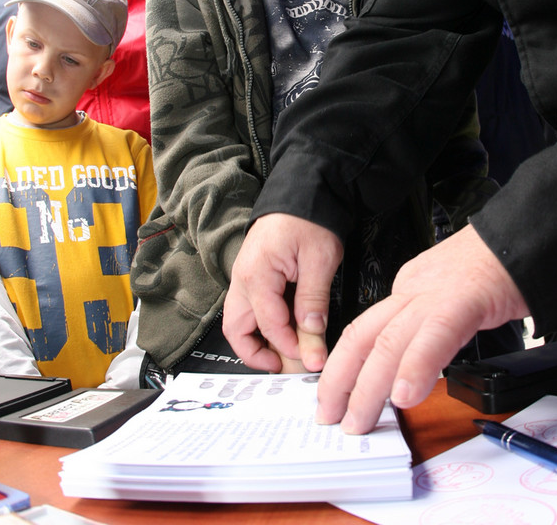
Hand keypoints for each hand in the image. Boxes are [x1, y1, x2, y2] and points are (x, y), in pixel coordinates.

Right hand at [223, 213, 343, 372]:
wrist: (305, 189)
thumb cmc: (309, 216)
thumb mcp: (320, 260)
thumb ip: (313, 302)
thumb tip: (313, 339)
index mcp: (256, 274)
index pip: (269, 326)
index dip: (291, 347)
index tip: (312, 358)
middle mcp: (243, 278)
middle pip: (237, 330)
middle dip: (258, 354)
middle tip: (286, 366)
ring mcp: (245, 276)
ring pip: (240, 322)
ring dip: (258, 341)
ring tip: (285, 353)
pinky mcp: (254, 274)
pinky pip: (250, 308)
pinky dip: (263, 324)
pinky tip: (286, 330)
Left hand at [315, 224, 529, 432]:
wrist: (523, 236)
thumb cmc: (494, 266)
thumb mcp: (449, 293)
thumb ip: (428, 323)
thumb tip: (415, 363)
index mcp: (408, 289)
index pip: (364, 330)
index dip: (345, 365)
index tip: (336, 395)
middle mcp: (413, 290)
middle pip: (363, 336)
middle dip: (340, 380)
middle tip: (331, 416)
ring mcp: (435, 293)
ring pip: (388, 340)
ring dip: (368, 387)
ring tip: (358, 420)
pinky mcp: (465, 298)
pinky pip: (435, 335)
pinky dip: (416, 367)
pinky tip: (405, 394)